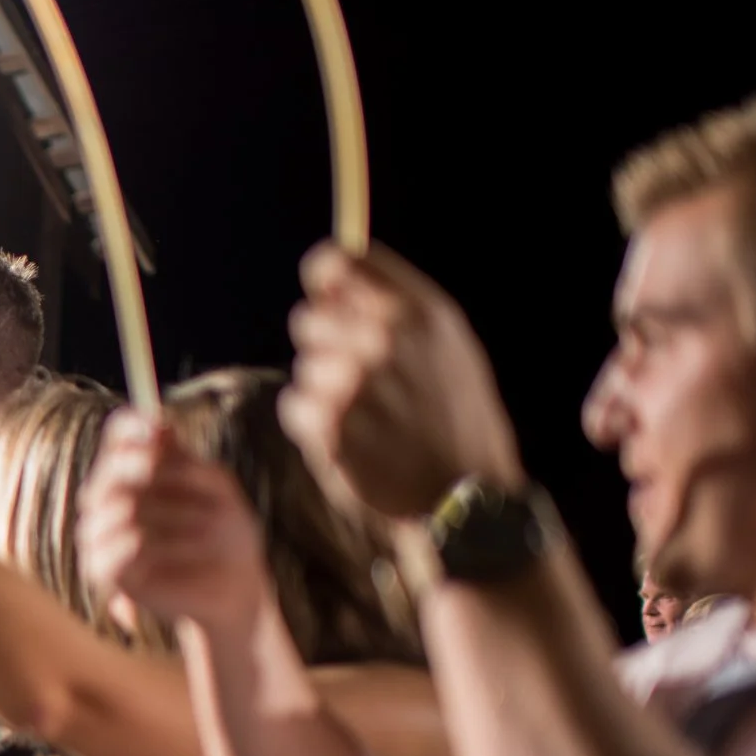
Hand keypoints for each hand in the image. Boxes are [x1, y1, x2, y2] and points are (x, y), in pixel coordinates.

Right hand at [77, 412, 275, 635]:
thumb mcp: (214, 488)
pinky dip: (170, 544)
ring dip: (178, 513)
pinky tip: (198, 548)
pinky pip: (127, 546)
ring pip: (123, 508)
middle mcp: (107, 499)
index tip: (160, 429)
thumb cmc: (225, 532)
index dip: (132, 427)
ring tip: (214, 527)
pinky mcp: (103, 571)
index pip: (118, 437)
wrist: (232, 586)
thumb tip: (158, 427)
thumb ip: (182, 459)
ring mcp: (99, 535)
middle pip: (111, 471)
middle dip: (154, 472)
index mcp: (132, 472)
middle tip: (201, 483)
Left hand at [281, 242, 524, 517]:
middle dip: (326, 344)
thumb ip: (392, 303)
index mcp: (415, 311)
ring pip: (304, 366)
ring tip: (368, 416)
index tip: (330, 298)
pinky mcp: (326, 425)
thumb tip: (329, 277)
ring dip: (324, 390)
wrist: (461, 493)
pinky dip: (312, 423)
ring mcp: (351, 383)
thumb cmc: (454, 415)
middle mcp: (382, 340)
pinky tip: (351, 439)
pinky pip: (293, 405)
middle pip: (309, 317)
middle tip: (361, 380)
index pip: (337, 261)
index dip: (327, 281)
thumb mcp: (447, 345)